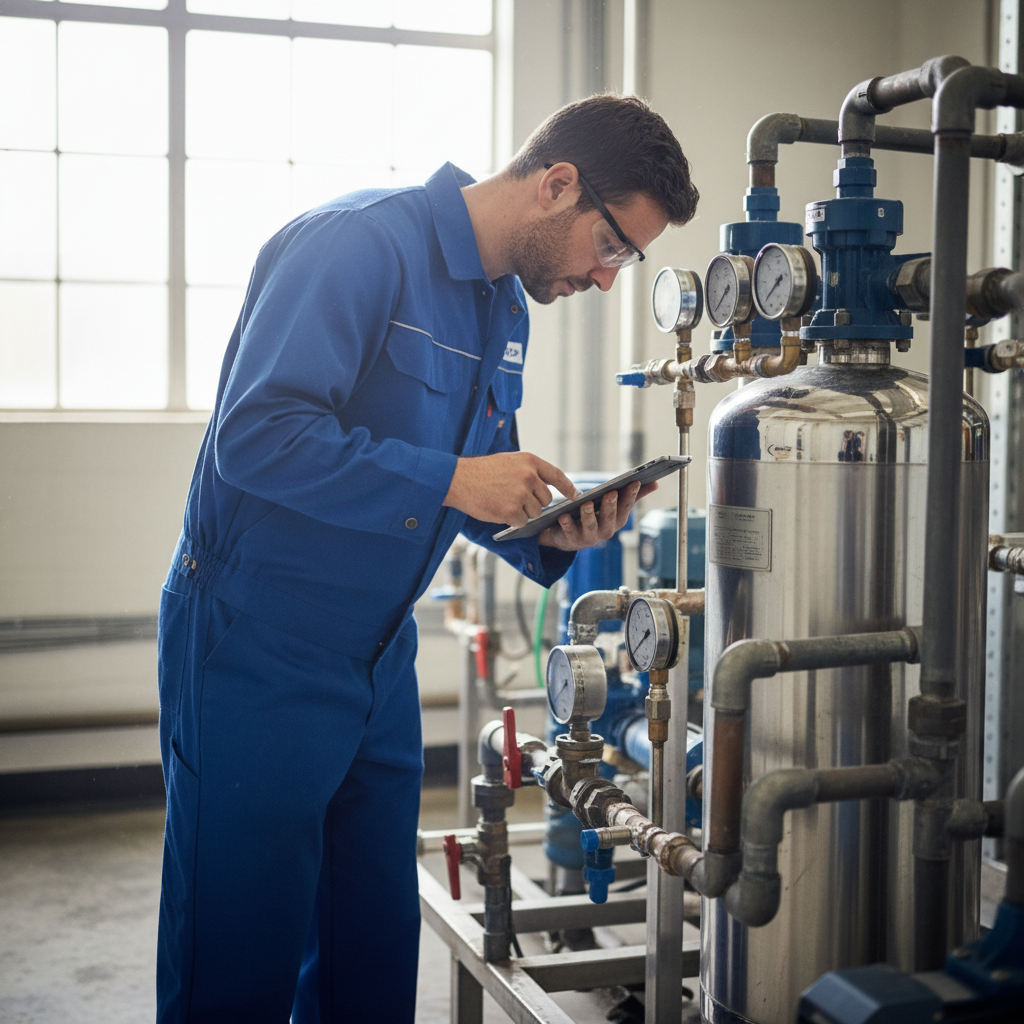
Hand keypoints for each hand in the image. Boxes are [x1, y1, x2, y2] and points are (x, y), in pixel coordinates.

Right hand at [443, 452, 577, 527]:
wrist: (458, 479)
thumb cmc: (481, 472)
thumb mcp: (509, 462)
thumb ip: (528, 471)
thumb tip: (546, 488)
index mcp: (529, 461)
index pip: (557, 475)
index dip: (568, 487)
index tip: (575, 496)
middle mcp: (528, 476)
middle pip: (546, 499)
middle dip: (535, 504)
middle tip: (516, 500)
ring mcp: (521, 494)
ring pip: (534, 513)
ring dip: (522, 513)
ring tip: (503, 502)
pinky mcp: (511, 510)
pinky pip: (522, 522)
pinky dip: (512, 521)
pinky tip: (499, 510)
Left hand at [537, 480, 658, 551]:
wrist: (569, 535)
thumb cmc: (596, 515)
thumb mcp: (614, 505)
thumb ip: (633, 495)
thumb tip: (655, 483)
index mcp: (617, 520)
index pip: (626, 506)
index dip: (631, 495)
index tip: (634, 482)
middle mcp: (606, 530)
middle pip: (610, 518)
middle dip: (611, 506)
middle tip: (611, 493)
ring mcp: (589, 537)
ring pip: (591, 527)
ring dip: (589, 515)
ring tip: (586, 504)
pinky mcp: (572, 539)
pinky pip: (570, 532)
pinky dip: (567, 525)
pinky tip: (563, 516)